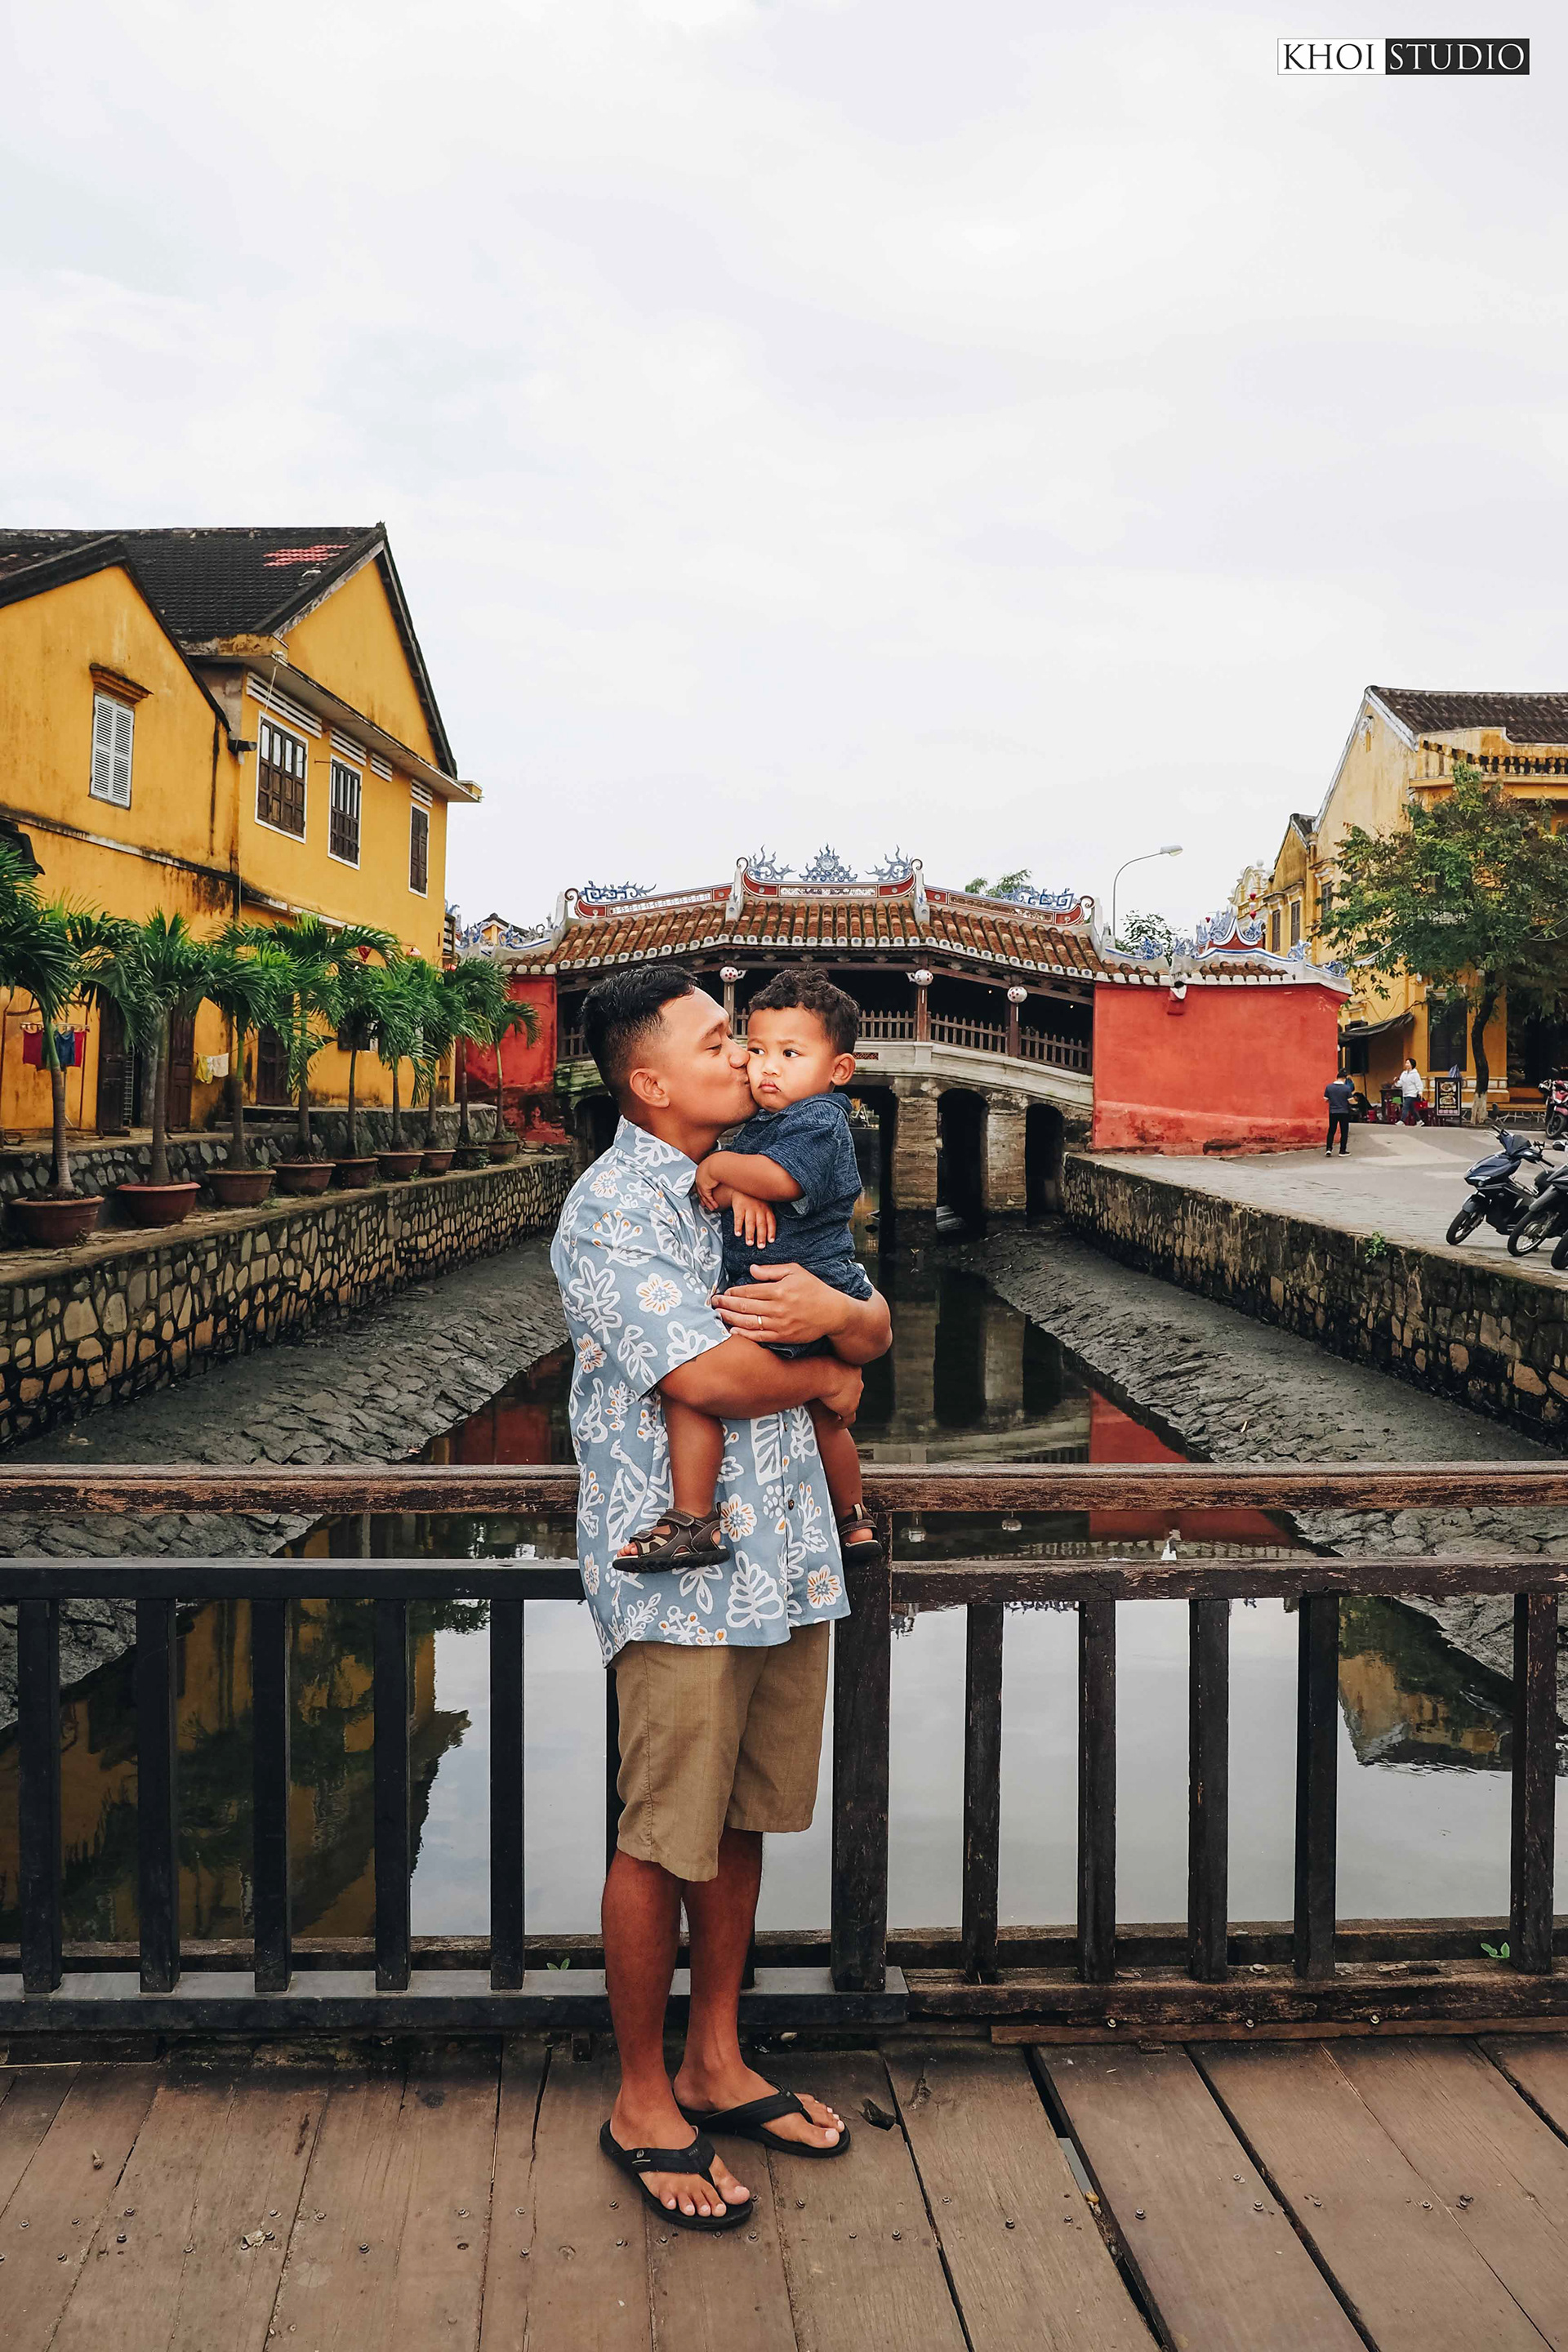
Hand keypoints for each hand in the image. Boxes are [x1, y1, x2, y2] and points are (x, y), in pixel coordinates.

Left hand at [694, 1157, 724, 1211]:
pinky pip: (708, 1197)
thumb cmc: (721, 1161)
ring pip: (703, 1195)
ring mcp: (700, 1182)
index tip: (703, 1193)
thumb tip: (723, 1166)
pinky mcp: (704, 1187)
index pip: (700, 1180)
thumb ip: (719, 1167)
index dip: (702, 1188)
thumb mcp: (718, 1163)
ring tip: (712, 1208)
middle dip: (702, 1198)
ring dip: (708, 1203)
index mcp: (701, 1168)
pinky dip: (712, 1202)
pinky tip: (715, 1206)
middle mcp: (699, 1176)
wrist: (719, 1163)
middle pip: (699, 1189)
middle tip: (704, 1204)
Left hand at [713, 1261, 853, 1347]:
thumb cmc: (813, 1289)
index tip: (723, 1293)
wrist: (832, 1312)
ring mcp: (779, 1324)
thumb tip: (751, 1270)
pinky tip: (733, 1331)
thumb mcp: (795, 1271)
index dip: (733, 1293)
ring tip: (718, 1316)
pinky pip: (759, 1337)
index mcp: (779, 1290)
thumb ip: (771, 1271)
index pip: (749, 1291)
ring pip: (748, 1323)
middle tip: (713, 1303)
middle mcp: (777, 1308)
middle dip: (726, 1305)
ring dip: (730, 1319)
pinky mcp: (783, 1337)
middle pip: (744, 1307)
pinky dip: (744, 1334)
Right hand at [727, 1189, 776, 1246]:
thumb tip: (770, 1235)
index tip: (771, 1241)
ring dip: (750, 1233)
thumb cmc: (756, 1199)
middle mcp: (759, 1209)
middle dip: (761, 1236)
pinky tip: (738, 1233)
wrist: (743, 1186)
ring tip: (750, 1243)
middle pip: (761, 1224)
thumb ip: (767, 1217)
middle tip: (761, 1246)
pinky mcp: (739, 1206)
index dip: (771, 1231)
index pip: (771, 1222)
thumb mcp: (765, 1204)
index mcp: (767, 1209)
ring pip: (750, 1222)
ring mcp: (749, 1208)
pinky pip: (738, 1218)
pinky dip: (738, 1226)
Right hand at [815, 1358, 862, 1424]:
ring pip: (852, 1404)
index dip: (846, 1382)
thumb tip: (816, 1362)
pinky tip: (837, 1424)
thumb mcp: (826, 1361)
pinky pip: (849, 1419)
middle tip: (836, 1398)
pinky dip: (843, 1422)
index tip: (838, 1385)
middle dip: (847, 1394)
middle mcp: (858, 1383)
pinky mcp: (849, 1409)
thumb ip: (825, 1363)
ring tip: (835, 1412)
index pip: (853, 1378)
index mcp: (855, 1369)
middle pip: (854, 1391)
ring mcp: (855, 1397)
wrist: (825, 1375)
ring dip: (844, 1407)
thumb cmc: (821, 1365)